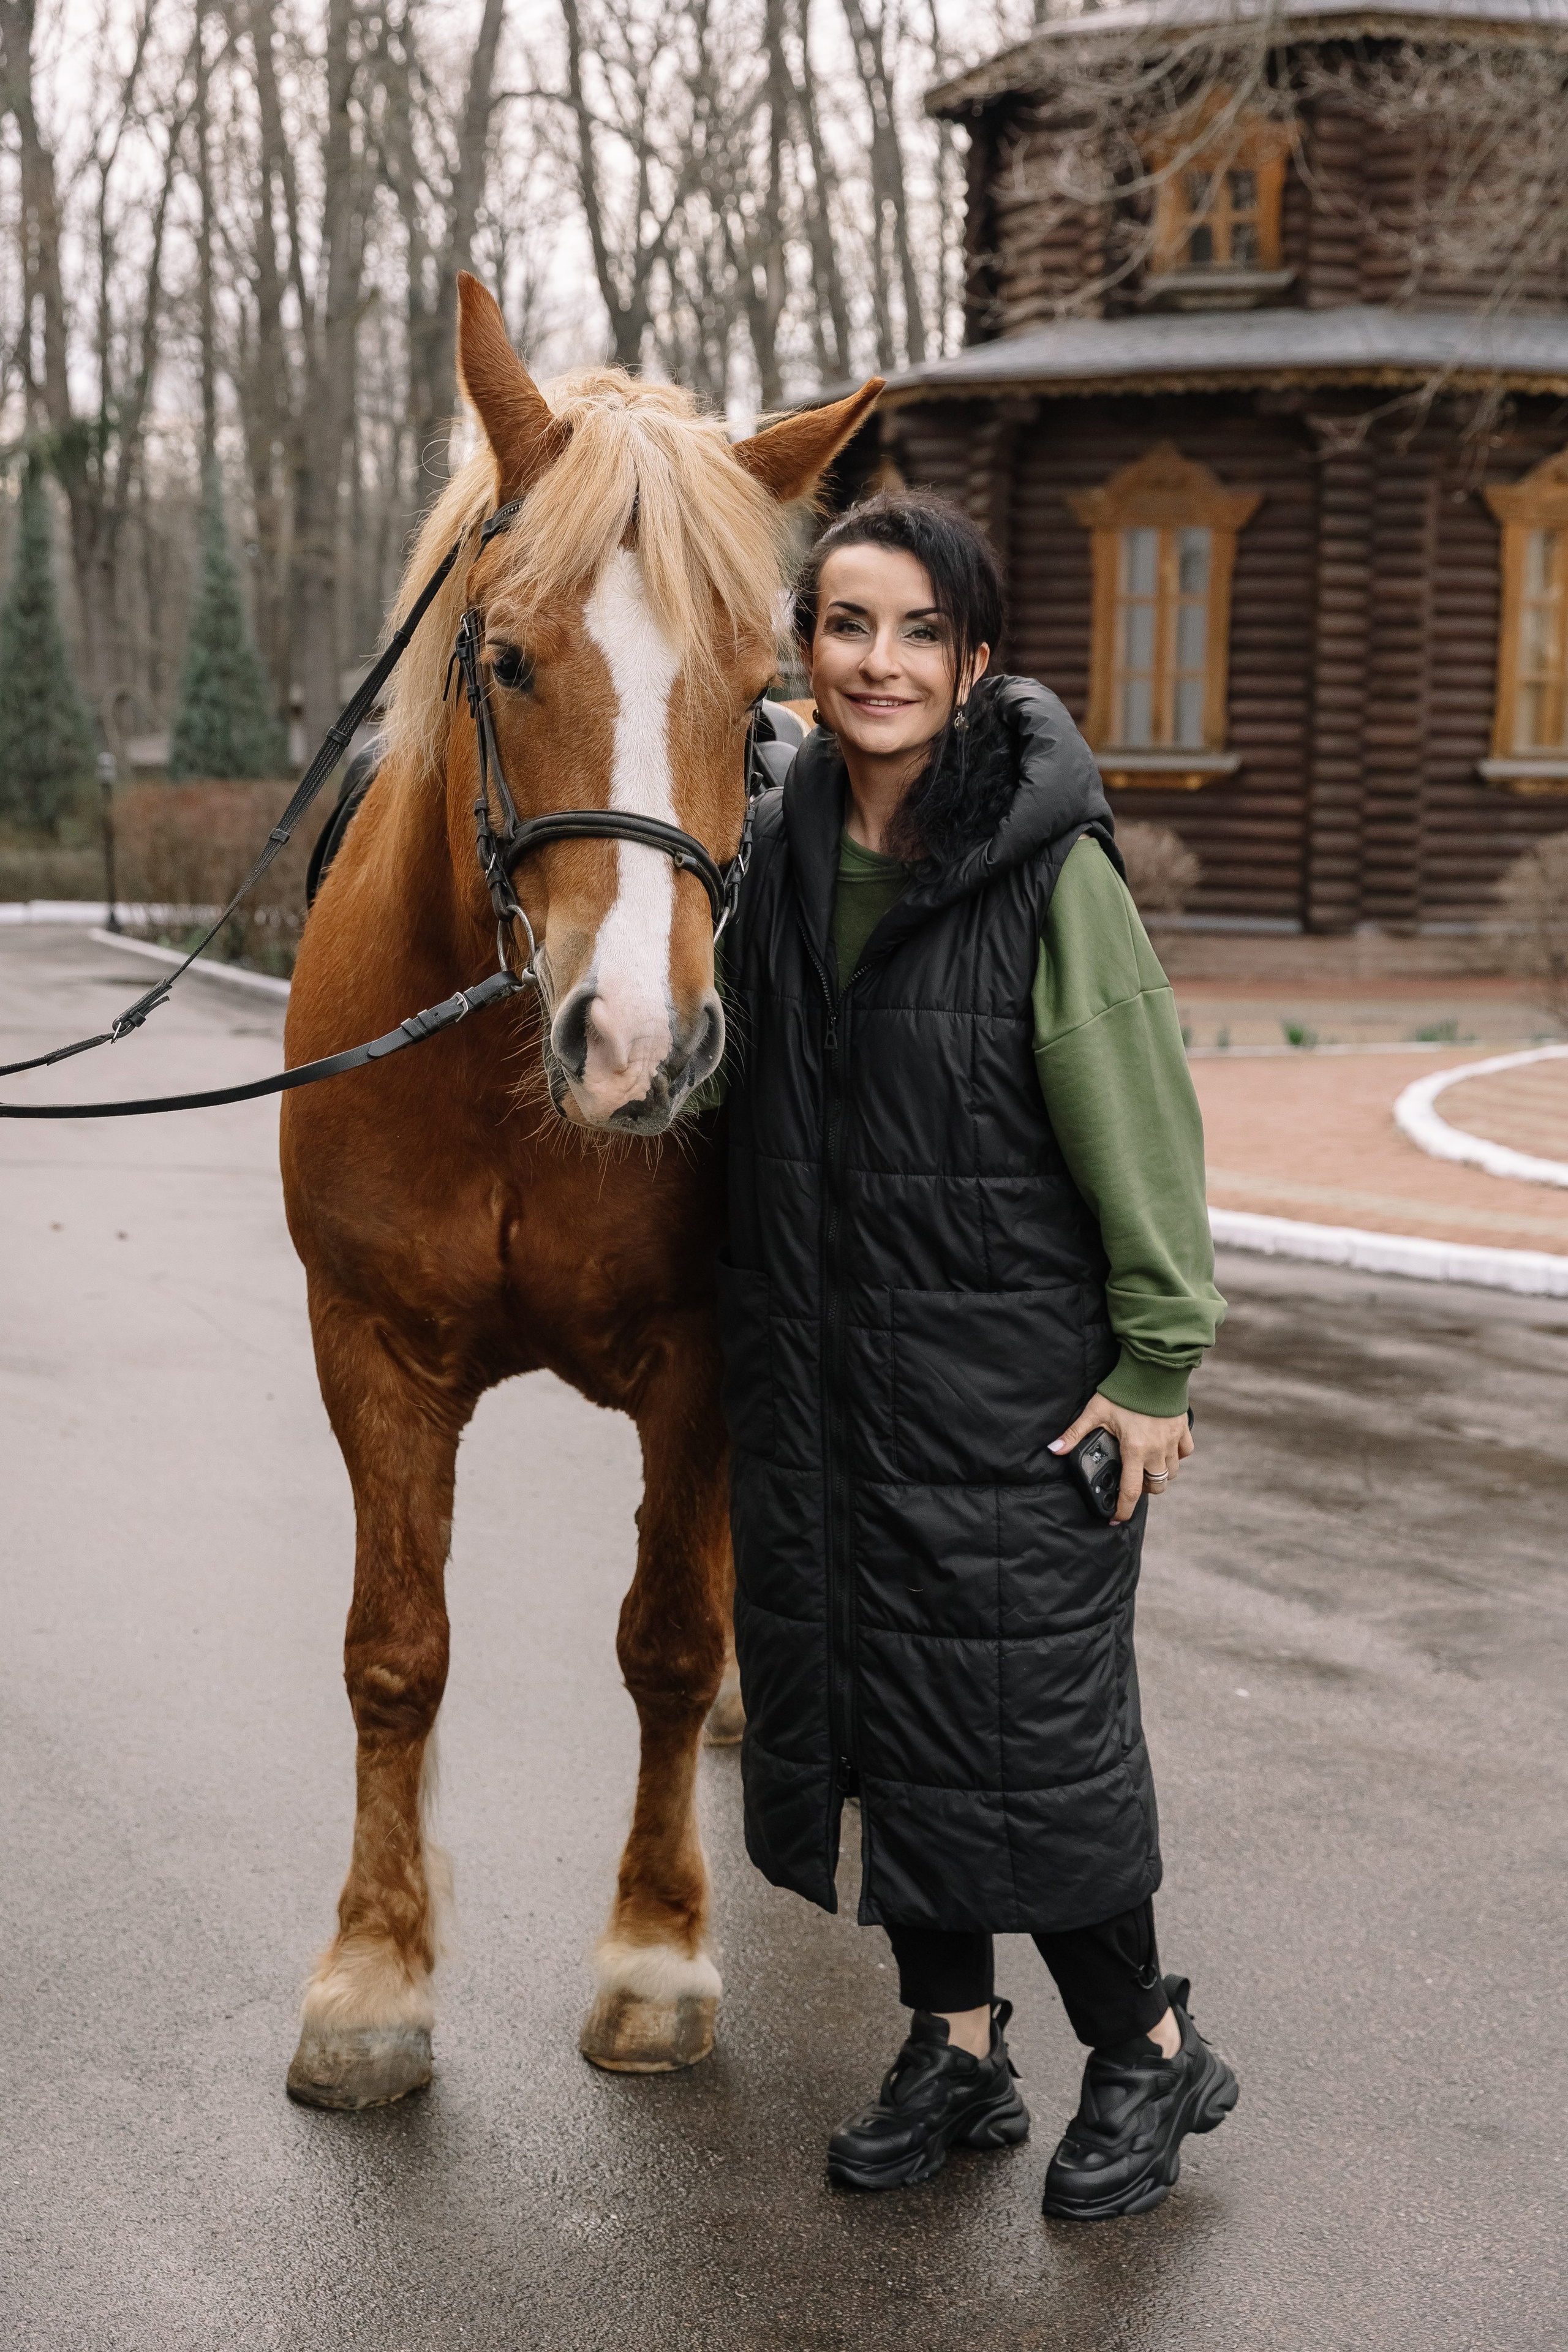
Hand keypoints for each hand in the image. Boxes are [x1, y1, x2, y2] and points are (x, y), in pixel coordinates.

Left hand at [1050, 1395, 1193, 1525]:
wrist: (1153, 1368)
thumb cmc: (1124, 1390)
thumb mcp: (1095, 1411)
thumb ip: (1075, 1433)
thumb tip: (1054, 1449)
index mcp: (1135, 1450)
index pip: (1131, 1491)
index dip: (1123, 1510)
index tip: (1116, 1519)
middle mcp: (1157, 1451)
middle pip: (1156, 1486)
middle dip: (1143, 1490)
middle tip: (1131, 1480)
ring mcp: (1172, 1441)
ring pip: (1172, 1472)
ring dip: (1159, 1475)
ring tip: (1145, 1466)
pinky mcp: (1182, 1429)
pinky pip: (1185, 1452)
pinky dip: (1176, 1456)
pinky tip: (1164, 1450)